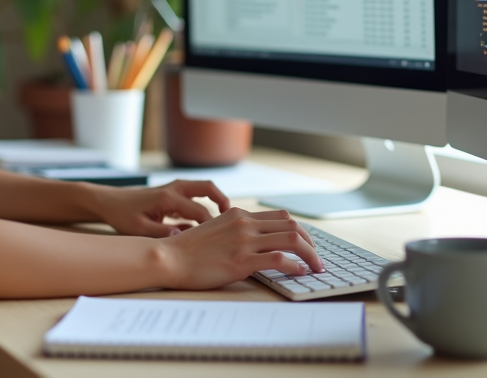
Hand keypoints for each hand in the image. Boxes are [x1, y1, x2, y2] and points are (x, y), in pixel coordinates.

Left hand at [94, 180, 230, 236]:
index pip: (200, 211)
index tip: (222, 241)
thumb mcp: (139, 229)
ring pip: (204, 189)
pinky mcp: (173, 193)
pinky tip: (207, 225)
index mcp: (168, 197)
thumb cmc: (122, 215)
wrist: (109, 202)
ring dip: (217, 201)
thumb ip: (161, 233)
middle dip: (223, 201)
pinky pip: (196, 196)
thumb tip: (183, 237)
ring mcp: (174, 189)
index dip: (213, 226)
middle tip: (234, 219)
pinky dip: (206, 205)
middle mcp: (175, 188)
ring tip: (225, 222)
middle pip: (208, 188)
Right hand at [157, 207, 324, 289]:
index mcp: (238, 214)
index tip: (307, 245)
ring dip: (310, 255)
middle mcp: (244, 223)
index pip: (281, 217)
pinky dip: (295, 266)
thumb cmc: (189, 250)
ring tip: (316, 267)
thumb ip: (235, 231)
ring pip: (292, 239)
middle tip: (317, 258)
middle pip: (292, 225)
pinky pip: (279, 259)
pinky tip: (298, 272)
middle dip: (311, 243)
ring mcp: (244, 240)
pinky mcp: (241, 260)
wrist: (169, 258)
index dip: (299, 231)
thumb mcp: (215, 230)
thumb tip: (256, 242)